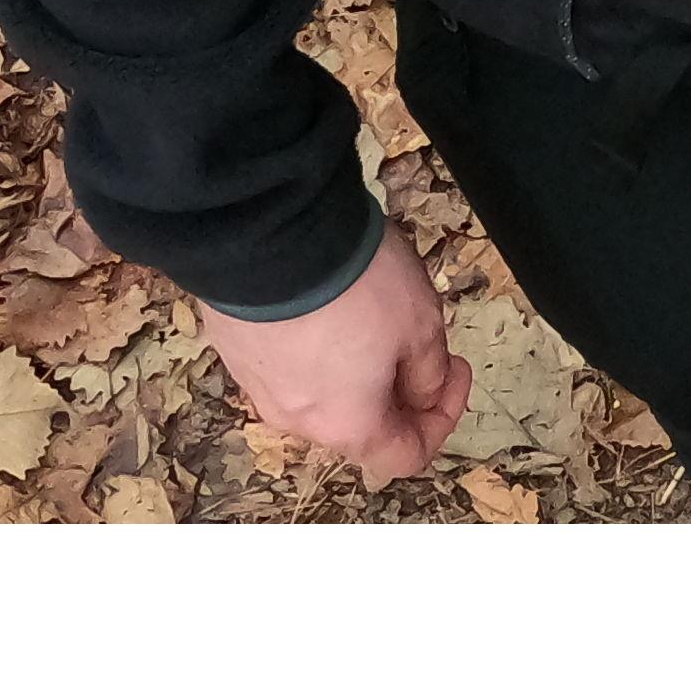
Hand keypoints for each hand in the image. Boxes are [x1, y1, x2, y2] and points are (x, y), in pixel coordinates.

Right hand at [200, 226, 473, 480]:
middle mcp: (296, 419)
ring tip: (367, 310)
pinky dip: (311, 342)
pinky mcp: (235, 347)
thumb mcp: (421, 324)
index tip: (456, 369)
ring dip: (353, 365)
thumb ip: (430, 372)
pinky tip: (324, 298)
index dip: (443, 418)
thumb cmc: (355, 284)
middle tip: (416, 338)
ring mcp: (257, 384)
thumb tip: (425, 393)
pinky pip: (284, 358)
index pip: (404, 456)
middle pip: (360, 423)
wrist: (269, 234)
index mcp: (347, 426)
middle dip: (398, 387)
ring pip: (320, 391)